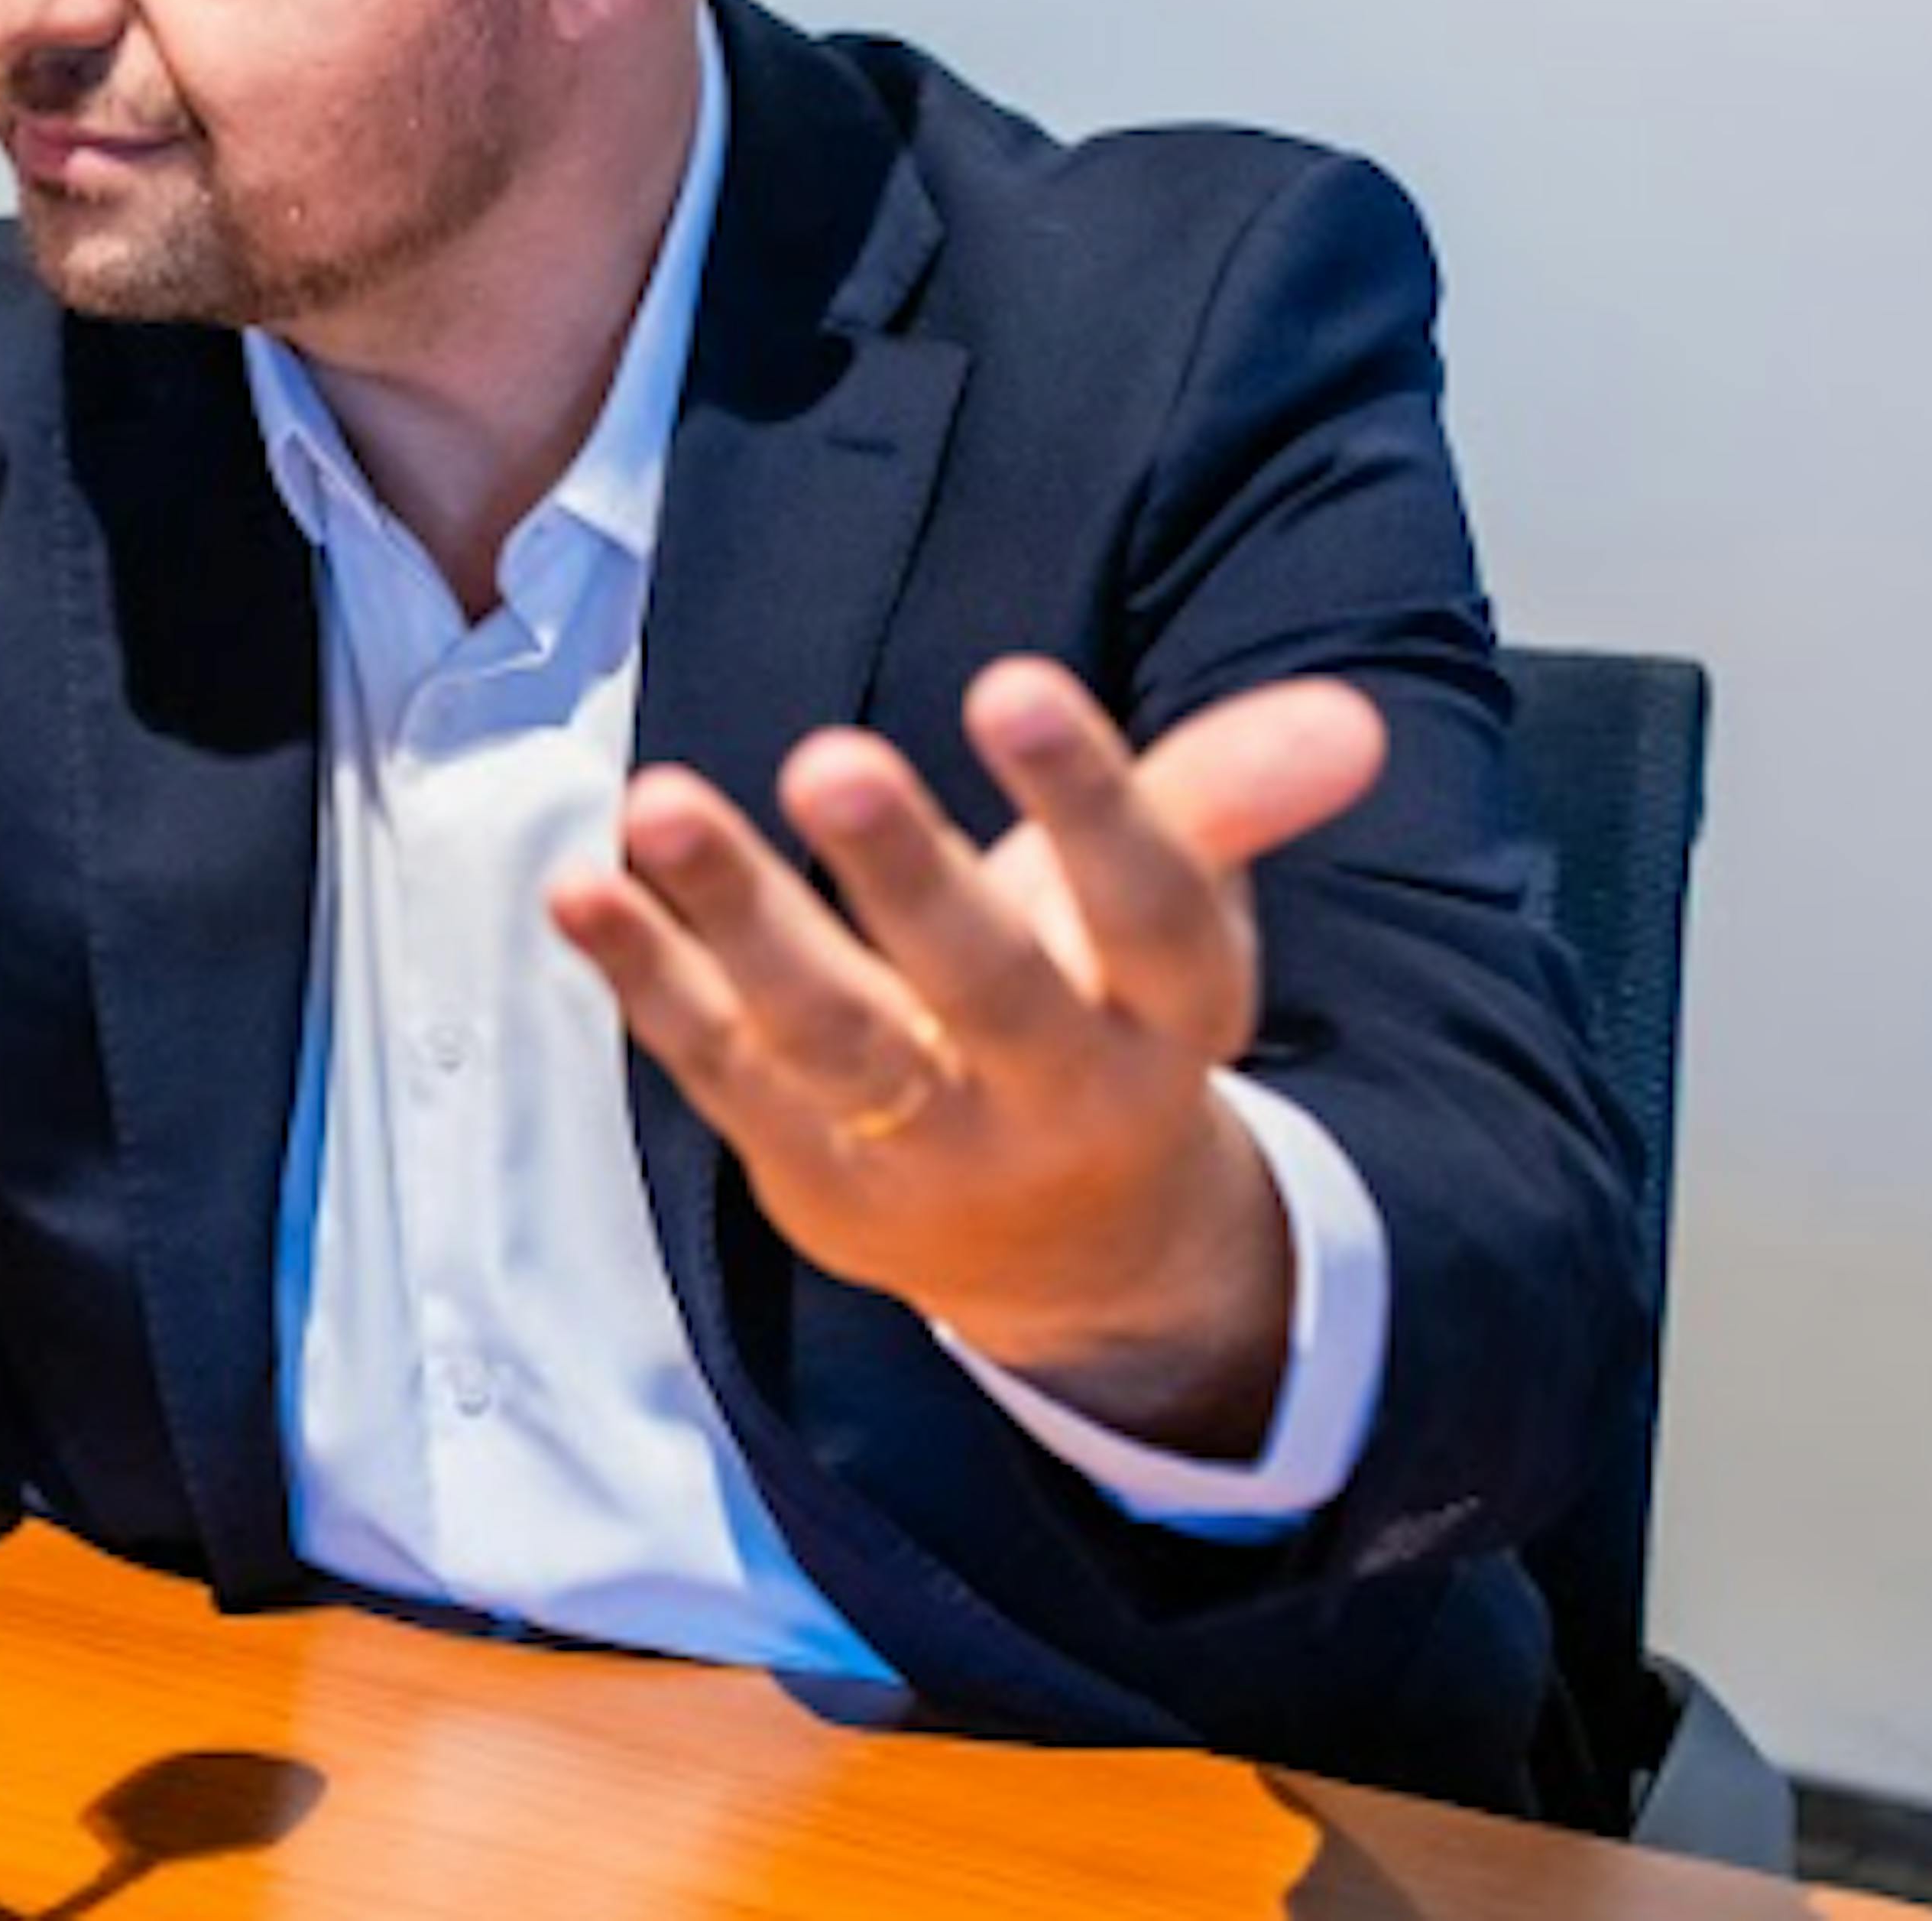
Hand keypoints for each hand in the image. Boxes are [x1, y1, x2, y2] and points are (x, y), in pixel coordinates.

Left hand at [547, 658, 1383, 1456]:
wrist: (1064, 1248)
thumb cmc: (1108, 1012)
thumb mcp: (1175, 916)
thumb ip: (1230, 799)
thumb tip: (1351, 719)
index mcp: (1163, 1017)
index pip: (1142, 908)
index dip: (1086, 801)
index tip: (1013, 683)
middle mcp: (1048, 1094)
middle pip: (980, 987)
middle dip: (908, 878)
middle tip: (829, 757)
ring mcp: (916, 1146)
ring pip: (825, 1033)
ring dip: (741, 918)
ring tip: (660, 803)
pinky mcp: (802, 1165)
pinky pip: (715, 1066)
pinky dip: (647, 980)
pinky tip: (580, 890)